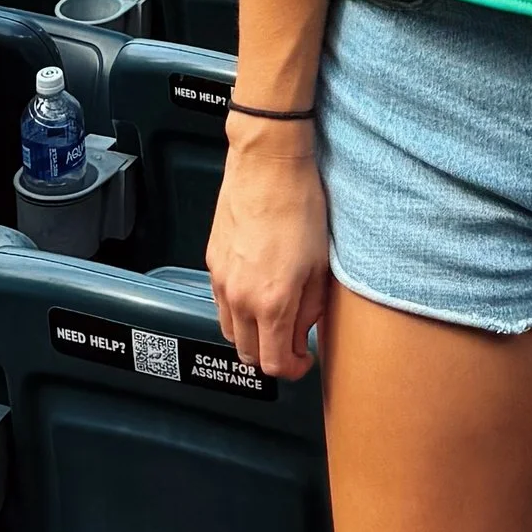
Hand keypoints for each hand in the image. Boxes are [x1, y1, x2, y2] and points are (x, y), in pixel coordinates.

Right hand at [207, 123, 330, 382]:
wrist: (267, 162)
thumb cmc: (300, 203)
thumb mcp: (320, 263)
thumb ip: (311, 309)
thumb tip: (303, 334)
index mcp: (272, 302)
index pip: (274, 364)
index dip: (293, 369)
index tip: (305, 359)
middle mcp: (240, 297)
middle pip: (248, 354)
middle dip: (272, 355)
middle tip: (293, 340)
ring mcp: (221, 279)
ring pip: (229, 331)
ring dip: (251, 335)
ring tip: (275, 316)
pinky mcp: (212, 261)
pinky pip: (220, 302)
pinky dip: (236, 310)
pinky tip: (256, 290)